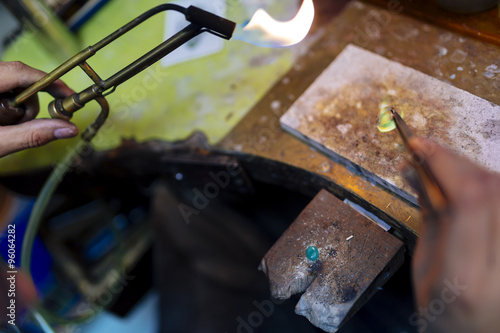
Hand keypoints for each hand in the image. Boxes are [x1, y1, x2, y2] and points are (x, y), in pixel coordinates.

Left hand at [0, 61, 77, 157]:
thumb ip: (32, 135)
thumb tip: (68, 128)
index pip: (20, 71)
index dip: (48, 81)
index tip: (68, 95)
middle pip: (18, 78)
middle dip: (28, 104)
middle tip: (20, 125)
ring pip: (13, 85)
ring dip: (16, 109)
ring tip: (3, 128)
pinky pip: (6, 90)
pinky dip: (10, 107)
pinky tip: (1, 121)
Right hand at [405, 138, 499, 332]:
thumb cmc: (444, 316)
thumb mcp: (423, 270)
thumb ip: (428, 217)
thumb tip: (415, 169)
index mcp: (467, 277)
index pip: (469, 199)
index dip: (445, 162)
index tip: (418, 146)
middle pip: (493, 188)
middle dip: (456, 161)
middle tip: (426, 152)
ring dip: (473, 170)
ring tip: (443, 170)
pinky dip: (488, 186)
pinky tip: (468, 186)